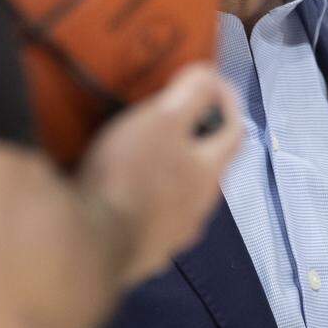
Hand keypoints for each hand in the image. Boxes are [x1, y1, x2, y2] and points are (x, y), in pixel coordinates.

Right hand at [78, 65, 241, 287]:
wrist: (91, 243)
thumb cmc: (131, 173)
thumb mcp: (164, 119)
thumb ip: (192, 94)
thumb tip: (210, 74)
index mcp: (209, 172)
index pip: (236, 131)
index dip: (228, 101)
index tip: (211, 80)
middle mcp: (200, 208)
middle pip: (209, 166)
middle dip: (195, 138)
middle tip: (169, 115)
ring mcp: (173, 235)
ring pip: (182, 195)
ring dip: (171, 170)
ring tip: (142, 151)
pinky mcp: (145, 253)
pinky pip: (155, 218)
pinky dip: (147, 198)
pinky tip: (123, 191)